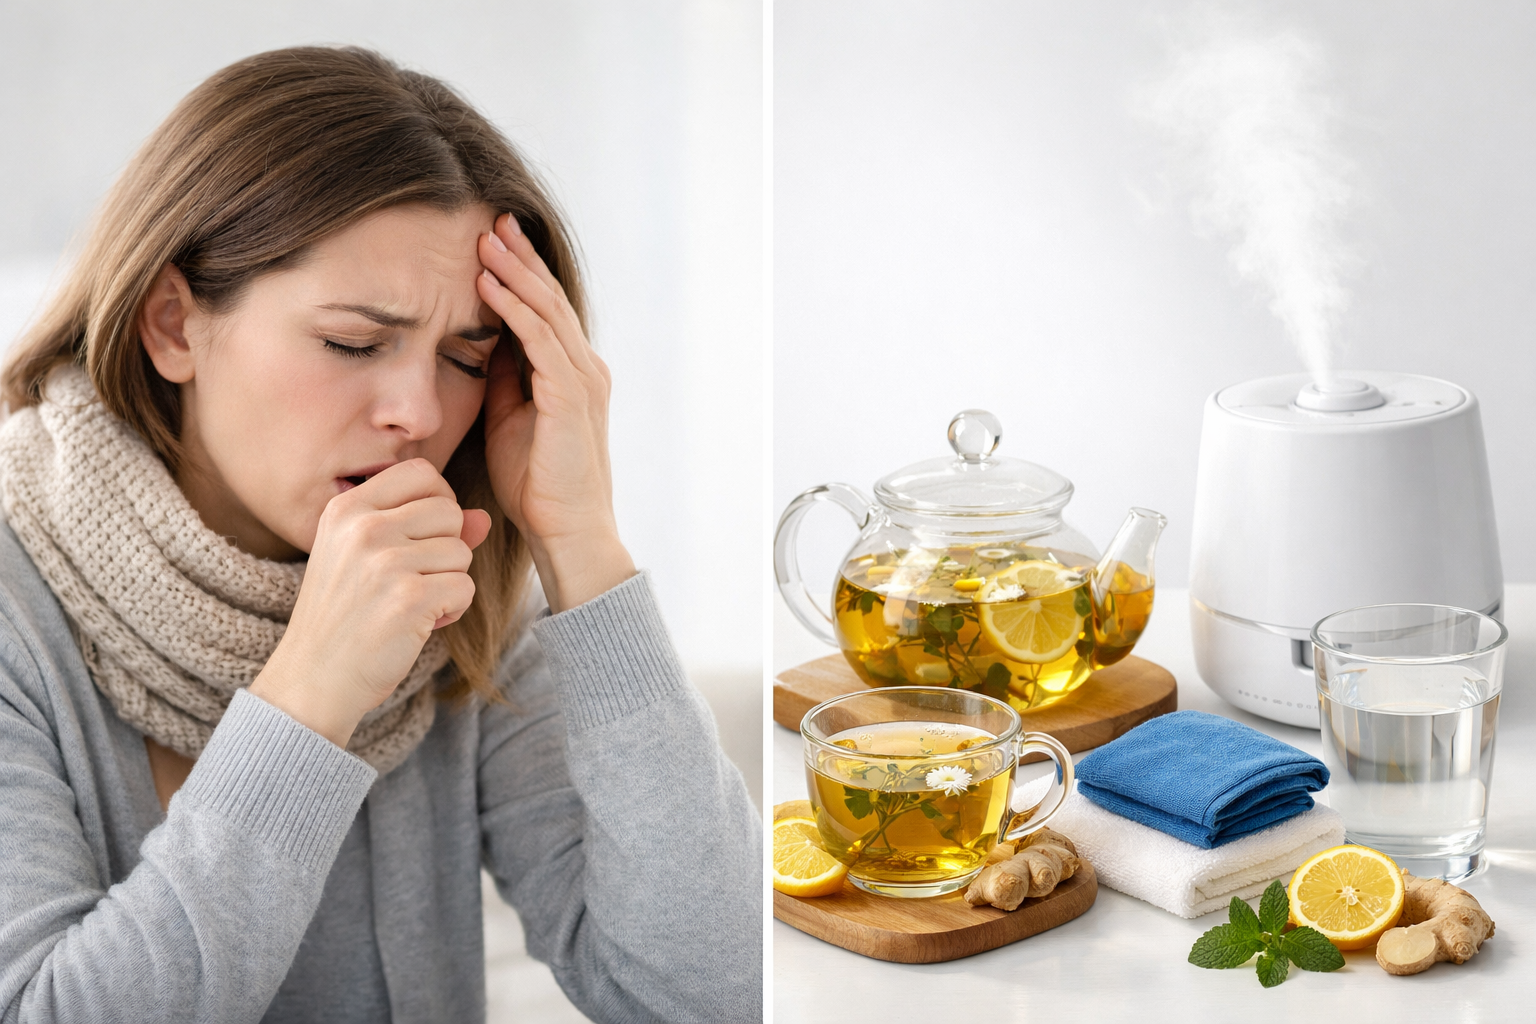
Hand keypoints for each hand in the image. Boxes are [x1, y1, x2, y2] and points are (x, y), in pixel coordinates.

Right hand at [251, 460, 491, 747]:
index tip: (425, 535)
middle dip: (446, 547)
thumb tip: (482, 517)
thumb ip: (424, 530)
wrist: (312, 678)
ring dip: (449, 582)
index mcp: (346, 508)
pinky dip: (453, 610)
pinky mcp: (409, 598)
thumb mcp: (369, 559)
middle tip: (415, 579)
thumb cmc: (344, 616)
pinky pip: (465, 588)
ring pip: (462, 551)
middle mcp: (363, 528)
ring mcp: (385, 562)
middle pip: (449, 511)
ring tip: (412, 603)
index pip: (421, 472)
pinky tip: (420, 623)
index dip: (438, 501)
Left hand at [476, 213, 634, 610]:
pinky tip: (490, 286)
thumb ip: (504, 381)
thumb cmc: (537, 487)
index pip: (546, 311)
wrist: (566, 532)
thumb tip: (480, 344)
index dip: (521, 273)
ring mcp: (583, 381)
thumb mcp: (510, 421)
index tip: (491, 241)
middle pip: (551, 299)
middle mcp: (585, 369)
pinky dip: (515, 310)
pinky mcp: (572, 397)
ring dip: (515, 272)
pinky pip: (542, 341)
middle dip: (521, 257)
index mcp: (572, 375)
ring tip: (486, 239)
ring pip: (548, 311)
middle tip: (492, 218)